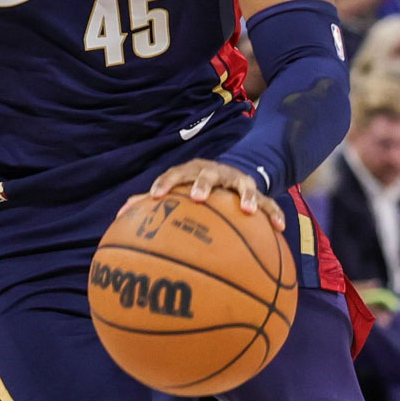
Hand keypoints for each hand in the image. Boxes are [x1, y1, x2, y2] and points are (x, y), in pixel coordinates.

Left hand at [122, 159, 284, 230]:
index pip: (174, 174)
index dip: (164, 183)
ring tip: (247, 210)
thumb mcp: (176, 191)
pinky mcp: (255, 189)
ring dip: (245, 195)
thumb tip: (119, 217)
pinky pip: (268, 202)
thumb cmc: (192, 187)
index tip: (155, 197)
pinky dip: (273, 213)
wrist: (227, 173)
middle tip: (198, 198)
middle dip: (202, 184)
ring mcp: (235, 179)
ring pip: (241, 184)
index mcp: (189, 172)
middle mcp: (212, 172)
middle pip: (206, 174)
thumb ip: (149, 203)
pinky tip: (280, 228)